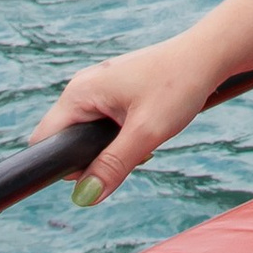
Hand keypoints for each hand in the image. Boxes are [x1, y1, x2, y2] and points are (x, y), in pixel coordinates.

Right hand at [29, 39, 219, 204]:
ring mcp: (98, 87)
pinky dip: (122, 135)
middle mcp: (82, 87)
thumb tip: (84, 198)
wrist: (208, 55)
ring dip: (112, 148)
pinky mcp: (115, 90)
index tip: (97, 172)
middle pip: (67, 139)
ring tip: (145, 139)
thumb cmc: (178, 85)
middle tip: (132, 153)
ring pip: (89, 133)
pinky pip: (104, 123)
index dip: (62, 165)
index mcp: (78, 93)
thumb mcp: (146, 133)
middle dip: (94, 158)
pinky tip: (147, 130)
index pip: (44, 140)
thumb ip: (113, 166)